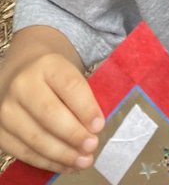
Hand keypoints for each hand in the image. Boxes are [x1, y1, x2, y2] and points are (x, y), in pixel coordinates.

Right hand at [0, 51, 103, 172]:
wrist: (20, 72)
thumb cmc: (53, 77)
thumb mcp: (70, 73)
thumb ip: (82, 96)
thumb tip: (94, 129)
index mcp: (47, 65)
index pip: (69, 86)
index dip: (86, 108)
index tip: (99, 126)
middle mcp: (22, 85)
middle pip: (50, 114)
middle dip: (74, 134)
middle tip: (92, 146)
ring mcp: (6, 110)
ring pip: (36, 138)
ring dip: (62, 154)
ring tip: (83, 160)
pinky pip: (24, 152)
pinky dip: (47, 162)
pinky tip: (65, 165)